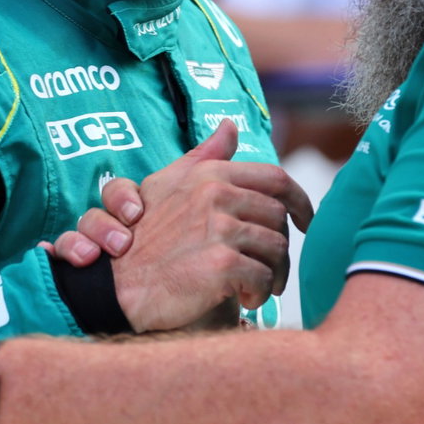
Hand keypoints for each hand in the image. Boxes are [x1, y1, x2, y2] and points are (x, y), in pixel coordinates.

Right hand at [55, 120, 312, 331]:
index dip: (300, 201)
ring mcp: (219, 228)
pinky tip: (246, 299)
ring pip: (276, 249)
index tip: (306, 223)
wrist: (117, 285)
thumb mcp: (167, 186)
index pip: (276, 179)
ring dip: (275, 274)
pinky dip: (259, 292)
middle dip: (282, 247)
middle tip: (274, 269)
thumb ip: (204, 156)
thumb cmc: (145, 237)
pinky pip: (262, 277)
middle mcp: (216, 195)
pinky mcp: (221, 264)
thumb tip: (230, 124)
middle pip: (279, 218)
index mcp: (210, 175)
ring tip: (261, 287)